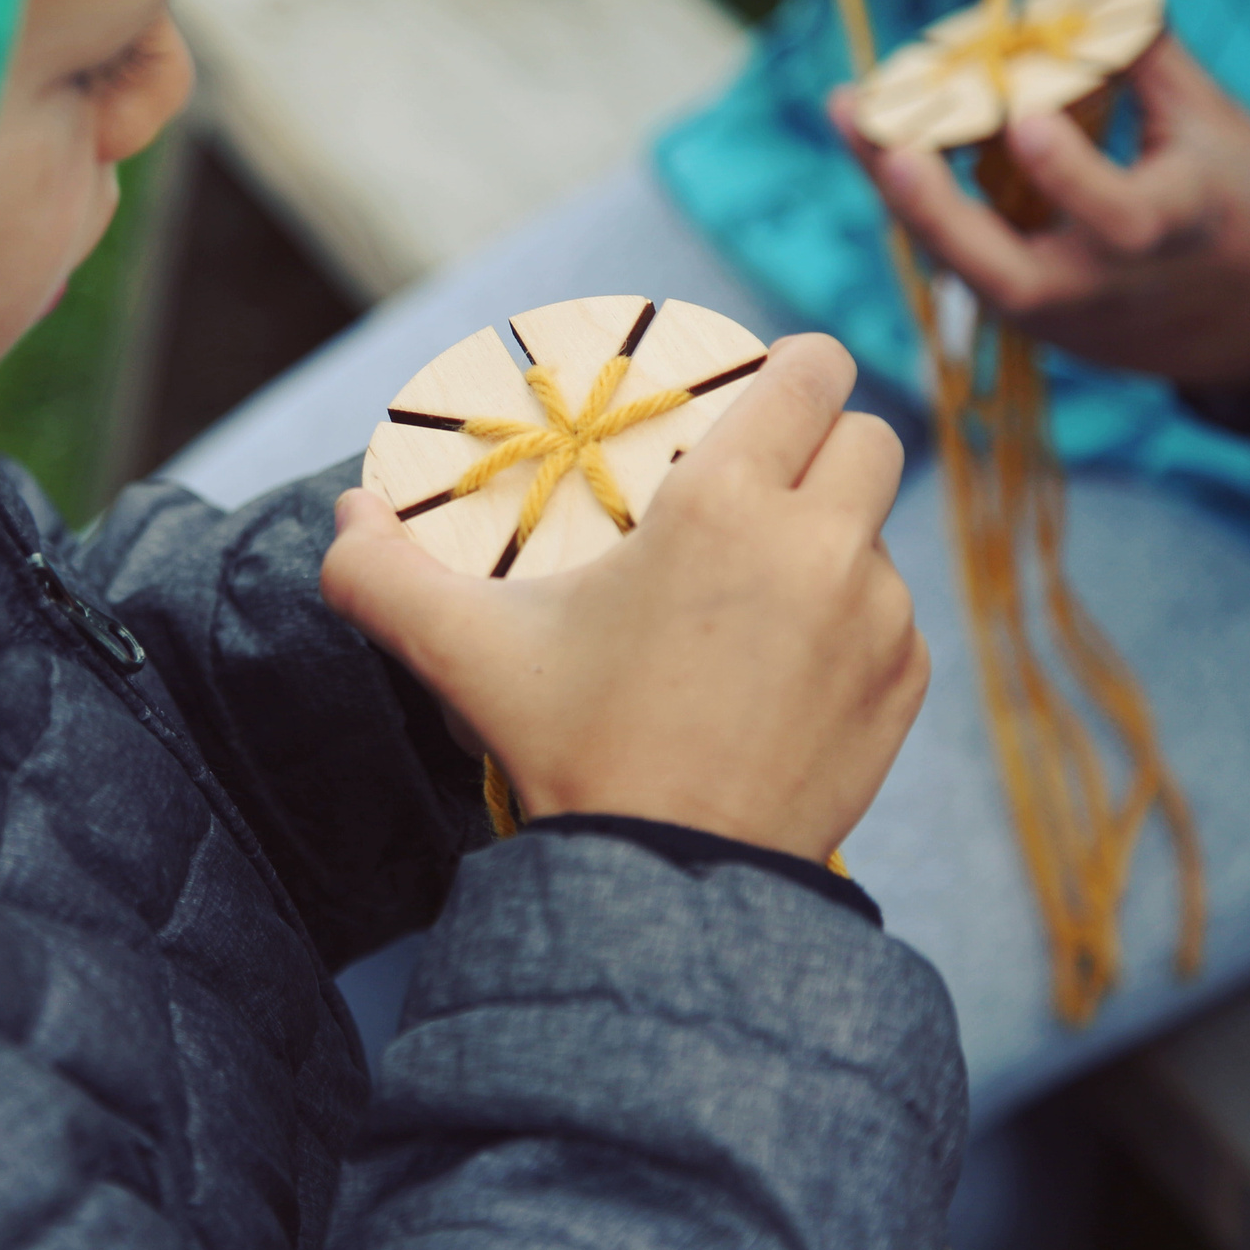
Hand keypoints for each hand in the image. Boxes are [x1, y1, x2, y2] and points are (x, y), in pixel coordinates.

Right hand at [322, 336, 927, 862]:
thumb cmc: (569, 748)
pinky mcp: (903, 687)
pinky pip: (893, 619)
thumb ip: (380, 573)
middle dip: (823, 445)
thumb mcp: (462, 650)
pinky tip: (785, 665)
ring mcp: (879, 620)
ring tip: (759, 592)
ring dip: (834, 541)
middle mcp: (823, 546)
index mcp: (727, 506)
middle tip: (762, 483)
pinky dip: (852, 625)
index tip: (762, 390)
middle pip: (870, 435)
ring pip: (879, 534)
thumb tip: (346, 514)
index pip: (813, 372)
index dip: (794, 366)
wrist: (669, 883)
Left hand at [836, 0, 1249, 391]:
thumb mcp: (1206, 117)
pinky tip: (876, 140)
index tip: (1026, 118)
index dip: (1070, 174)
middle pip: (1009, 277)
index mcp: (1175, 232)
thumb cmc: (1237, 197)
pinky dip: (919, 204)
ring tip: (853, 116)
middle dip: (941, 216)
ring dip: (903, 200)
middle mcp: (1105, 286)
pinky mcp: (1028, 319)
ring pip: (964, 271)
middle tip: (891, 147)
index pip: (1119, 218)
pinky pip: (962, 262)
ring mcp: (1059, 313)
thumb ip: (1138, 39)